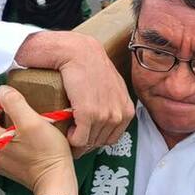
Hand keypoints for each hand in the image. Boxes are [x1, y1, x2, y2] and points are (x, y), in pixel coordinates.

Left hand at [0, 86, 77, 194]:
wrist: (55, 178)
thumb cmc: (46, 154)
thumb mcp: (32, 122)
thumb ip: (14, 103)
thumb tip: (3, 91)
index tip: (6, 96)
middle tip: (14, 104)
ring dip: (3, 121)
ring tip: (20, 116)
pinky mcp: (5, 163)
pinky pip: (0, 142)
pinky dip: (8, 133)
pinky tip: (22, 131)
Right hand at [12, 32, 133, 153]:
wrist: (78, 52)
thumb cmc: (91, 67)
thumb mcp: (112, 86)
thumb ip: (113, 103)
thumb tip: (106, 119)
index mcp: (127, 110)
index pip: (112, 138)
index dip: (95, 137)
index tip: (84, 132)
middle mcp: (120, 114)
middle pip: (99, 142)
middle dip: (85, 139)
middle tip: (73, 129)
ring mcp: (106, 116)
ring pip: (88, 142)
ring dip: (77, 138)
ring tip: (69, 125)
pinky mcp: (89, 114)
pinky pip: (79, 140)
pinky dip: (71, 137)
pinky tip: (67, 126)